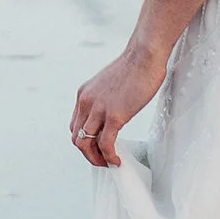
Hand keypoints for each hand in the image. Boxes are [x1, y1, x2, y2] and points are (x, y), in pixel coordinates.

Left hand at [69, 44, 165, 168]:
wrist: (145, 55)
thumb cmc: (135, 66)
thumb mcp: (110, 84)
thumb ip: (105, 99)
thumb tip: (113, 112)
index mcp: (84, 94)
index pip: (75, 125)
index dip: (85, 141)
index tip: (98, 147)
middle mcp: (86, 102)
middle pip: (76, 138)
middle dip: (88, 154)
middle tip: (103, 160)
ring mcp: (99, 109)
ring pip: (86, 144)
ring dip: (96, 159)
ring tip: (109, 163)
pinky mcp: (114, 115)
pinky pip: (105, 145)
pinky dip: (109, 157)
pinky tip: (117, 160)